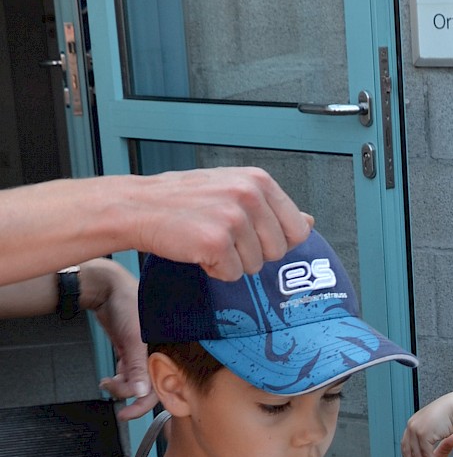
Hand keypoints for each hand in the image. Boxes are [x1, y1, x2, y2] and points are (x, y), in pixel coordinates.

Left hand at [78, 257, 153, 418]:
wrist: (106, 288)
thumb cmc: (128, 304)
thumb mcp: (134, 338)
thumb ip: (137, 368)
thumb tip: (141, 394)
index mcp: (169, 349)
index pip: (163, 384)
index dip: (146, 403)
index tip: (128, 413)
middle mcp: (160, 353)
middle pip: (149, 386)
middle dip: (128, 392)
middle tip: (112, 391)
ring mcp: (145, 353)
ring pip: (136, 381)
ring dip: (121, 386)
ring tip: (107, 383)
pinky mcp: (132, 351)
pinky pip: (128, 373)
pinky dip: (119, 378)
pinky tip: (108, 379)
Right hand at [131, 168, 312, 279]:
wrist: (138, 207)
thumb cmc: (183, 200)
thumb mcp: (233, 190)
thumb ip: (272, 207)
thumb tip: (309, 221)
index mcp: (257, 181)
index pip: (297, 229)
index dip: (275, 241)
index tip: (251, 236)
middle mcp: (249, 195)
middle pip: (277, 252)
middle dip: (251, 253)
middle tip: (222, 236)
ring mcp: (233, 218)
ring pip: (255, 266)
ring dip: (231, 262)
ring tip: (207, 240)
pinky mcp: (216, 242)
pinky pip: (232, 275)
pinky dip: (214, 270)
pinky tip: (197, 250)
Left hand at [401, 393, 452, 456]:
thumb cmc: (449, 414)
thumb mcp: (434, 424)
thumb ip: (428, 434)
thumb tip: (426, 445)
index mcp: (412, 424)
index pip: (406, 445)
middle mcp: (411, 426)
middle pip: (407, 451)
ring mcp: (416, 429)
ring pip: (417, 454)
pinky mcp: (424, 433)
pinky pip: (426, 453)